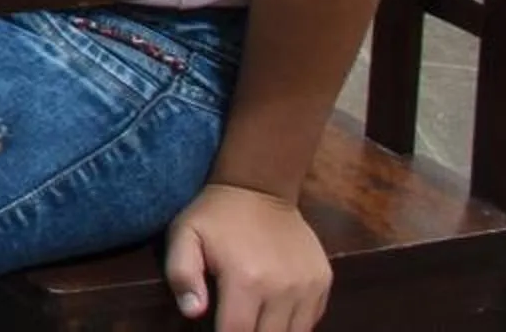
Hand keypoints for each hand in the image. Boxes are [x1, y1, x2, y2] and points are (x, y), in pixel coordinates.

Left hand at [165, 182, 331, 331]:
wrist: (260, 187)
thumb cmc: (216, 215)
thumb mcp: (184, 235)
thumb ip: (182, 274)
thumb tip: (193, 312)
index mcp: (246, 280)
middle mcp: (283, 288)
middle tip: (237, 323)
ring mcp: (308, 286)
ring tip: (255, 321)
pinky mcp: (323, 281)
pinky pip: (311, 320)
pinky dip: (294, 324)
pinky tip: (276, 314)